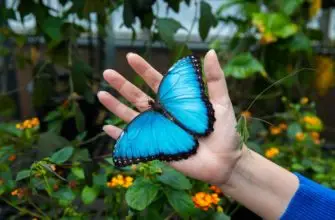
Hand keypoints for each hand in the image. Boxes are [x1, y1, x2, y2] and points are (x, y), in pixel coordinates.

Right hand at [97, 50, 241, 184]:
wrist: (226, 161)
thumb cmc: (225, 131)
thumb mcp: (221, 102)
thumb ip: (215, 79)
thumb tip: (210, 52)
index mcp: (177, 101)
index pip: (157, 82)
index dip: (144, 69)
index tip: (131, 56)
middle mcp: (165, 114)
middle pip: (139, 97)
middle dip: (123, 85)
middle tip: (107, 73)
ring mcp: (159, 131)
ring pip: (133, 116)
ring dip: (116, 106)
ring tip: (101, 94)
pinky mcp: (156, 148)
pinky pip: (134, 141)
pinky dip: (120, 136)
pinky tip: (106, 128)